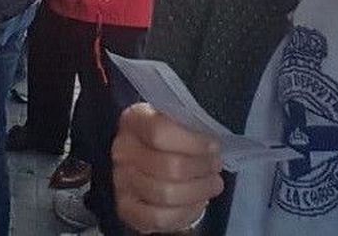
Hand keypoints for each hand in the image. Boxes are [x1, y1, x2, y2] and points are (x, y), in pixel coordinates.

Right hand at [113, 103, 223, 232]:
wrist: (151, 162)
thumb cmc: (170, 139)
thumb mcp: (176, 121)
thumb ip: (188, 125)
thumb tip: (211, 145)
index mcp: (134, 120)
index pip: (160, 131)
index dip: (193, 142)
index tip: (213, 147)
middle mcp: (122, 150)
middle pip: (168, 166)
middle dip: (201, 168)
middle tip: (216, 166)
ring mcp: (121, 180)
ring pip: (166, 194)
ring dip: (198, 190)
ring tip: (213, 183)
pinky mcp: (126, 208)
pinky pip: (159, 217)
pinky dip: (185, 212)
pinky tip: (198, 202)